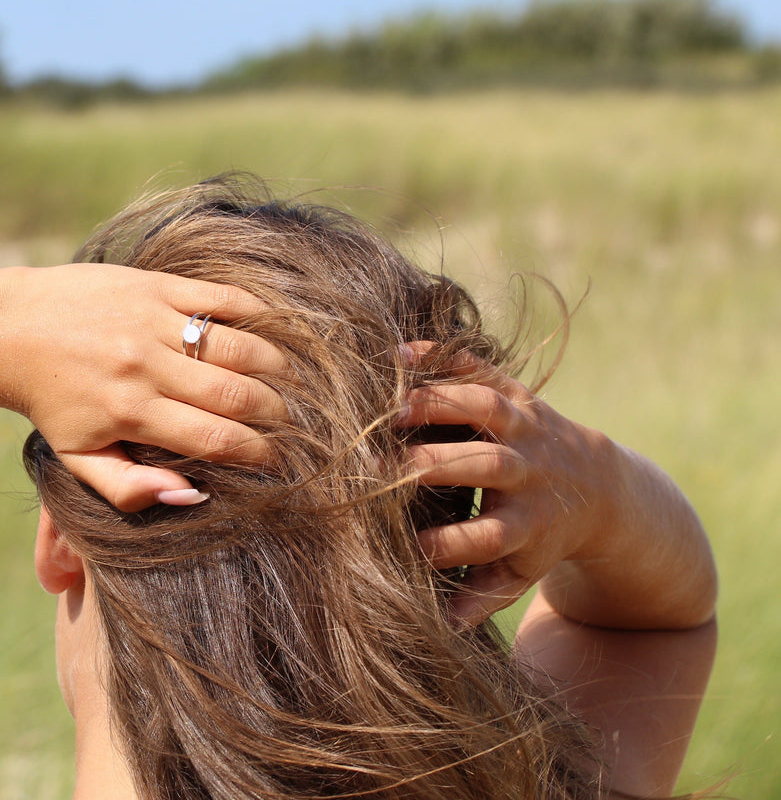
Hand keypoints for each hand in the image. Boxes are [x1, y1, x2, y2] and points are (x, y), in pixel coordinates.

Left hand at [0, 264, 288, 510]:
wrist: (11, 330)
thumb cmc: (51, 403)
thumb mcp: (77, 459)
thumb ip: (129, 489)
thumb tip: (193, 495)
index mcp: (129, 413)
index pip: (215, 439)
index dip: (257, 454)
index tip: (276, 462)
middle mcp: (144, 366)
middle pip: (237, 394)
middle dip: (277, 415)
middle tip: (292, 424)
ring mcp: (151, 320)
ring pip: (240, 346)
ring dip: (278, 368)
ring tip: (290, 385)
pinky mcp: (154, 285)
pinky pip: (223, 297)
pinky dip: (259, 316)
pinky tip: (275, 335)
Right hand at [397, 344, 617, 625]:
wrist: (602, 487)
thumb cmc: (541, 537)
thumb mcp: (522, 572)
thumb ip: (482, 595)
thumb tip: (440, 627)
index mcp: (528, 525)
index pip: (487, 536)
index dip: (446, 542)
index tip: (402, 545)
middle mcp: (530, 474)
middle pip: (486, 467)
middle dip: (433, 465)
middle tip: (377, 467)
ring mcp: (527, 429)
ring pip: (487, 410)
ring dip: (439, 404)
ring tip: (388, 407)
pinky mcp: (520, 395)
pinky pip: (484, 370)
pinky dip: (445, 358)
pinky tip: (400, 353)